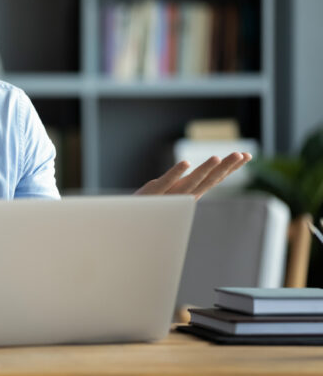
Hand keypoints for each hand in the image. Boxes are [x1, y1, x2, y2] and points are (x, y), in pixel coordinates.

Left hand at [135, 152, 251, 199]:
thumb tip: (203, 174)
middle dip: (226, 167)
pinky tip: (186, 163)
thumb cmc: (151, 206)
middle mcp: (184, 195)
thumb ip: (187, 185)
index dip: (230, 167)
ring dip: (205, 170)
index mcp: (190, 193)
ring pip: (191, 182)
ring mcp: (169, 194)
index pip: (214, 178)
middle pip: (208, 180)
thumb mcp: (173, 193)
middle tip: (241, 154)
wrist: (128, 221)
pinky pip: (166, 182)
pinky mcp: (153, 192)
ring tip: (218, 157)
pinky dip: (176, 173)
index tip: (247, 155)